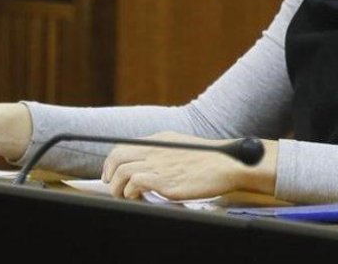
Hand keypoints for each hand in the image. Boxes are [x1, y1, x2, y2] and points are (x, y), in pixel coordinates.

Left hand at [101, 131, 277, 200]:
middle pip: (117, 158)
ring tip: (127, 196)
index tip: (110, 175)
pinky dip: (131, 192)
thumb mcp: (181, 145)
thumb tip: (145, 163)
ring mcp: (159, 165)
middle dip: (109, 175)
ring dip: (118, 188)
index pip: (122, 147)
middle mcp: (155, 150)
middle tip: (113, 188)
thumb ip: (162, 150)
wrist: (227, 165)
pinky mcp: (165, 181)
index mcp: (159, 140)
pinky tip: (139, 197)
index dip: (111, 163)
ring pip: (121, 173)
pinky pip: (135, 184)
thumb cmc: (208, 159)